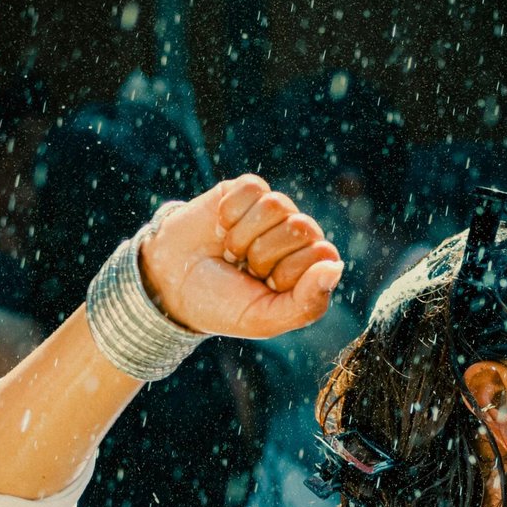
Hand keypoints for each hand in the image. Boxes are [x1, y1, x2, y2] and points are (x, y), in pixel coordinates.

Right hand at [139, 174, 341, 338]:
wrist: (171, 284)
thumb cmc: (222, 304)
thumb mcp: (264, 318)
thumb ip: (307, 303)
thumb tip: (335, 267)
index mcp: (311, 267)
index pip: (322, 254)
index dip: (286, 272)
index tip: (265, 286)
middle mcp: (299, 236)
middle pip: (300, 227)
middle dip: (262, 254)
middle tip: (244, 268)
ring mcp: (276, 210)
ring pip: (275, 205)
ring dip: (242, 235)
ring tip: (232, 251)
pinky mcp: (248, 190)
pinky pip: (251, 188)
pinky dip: (228, 213)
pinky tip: (221, 228)